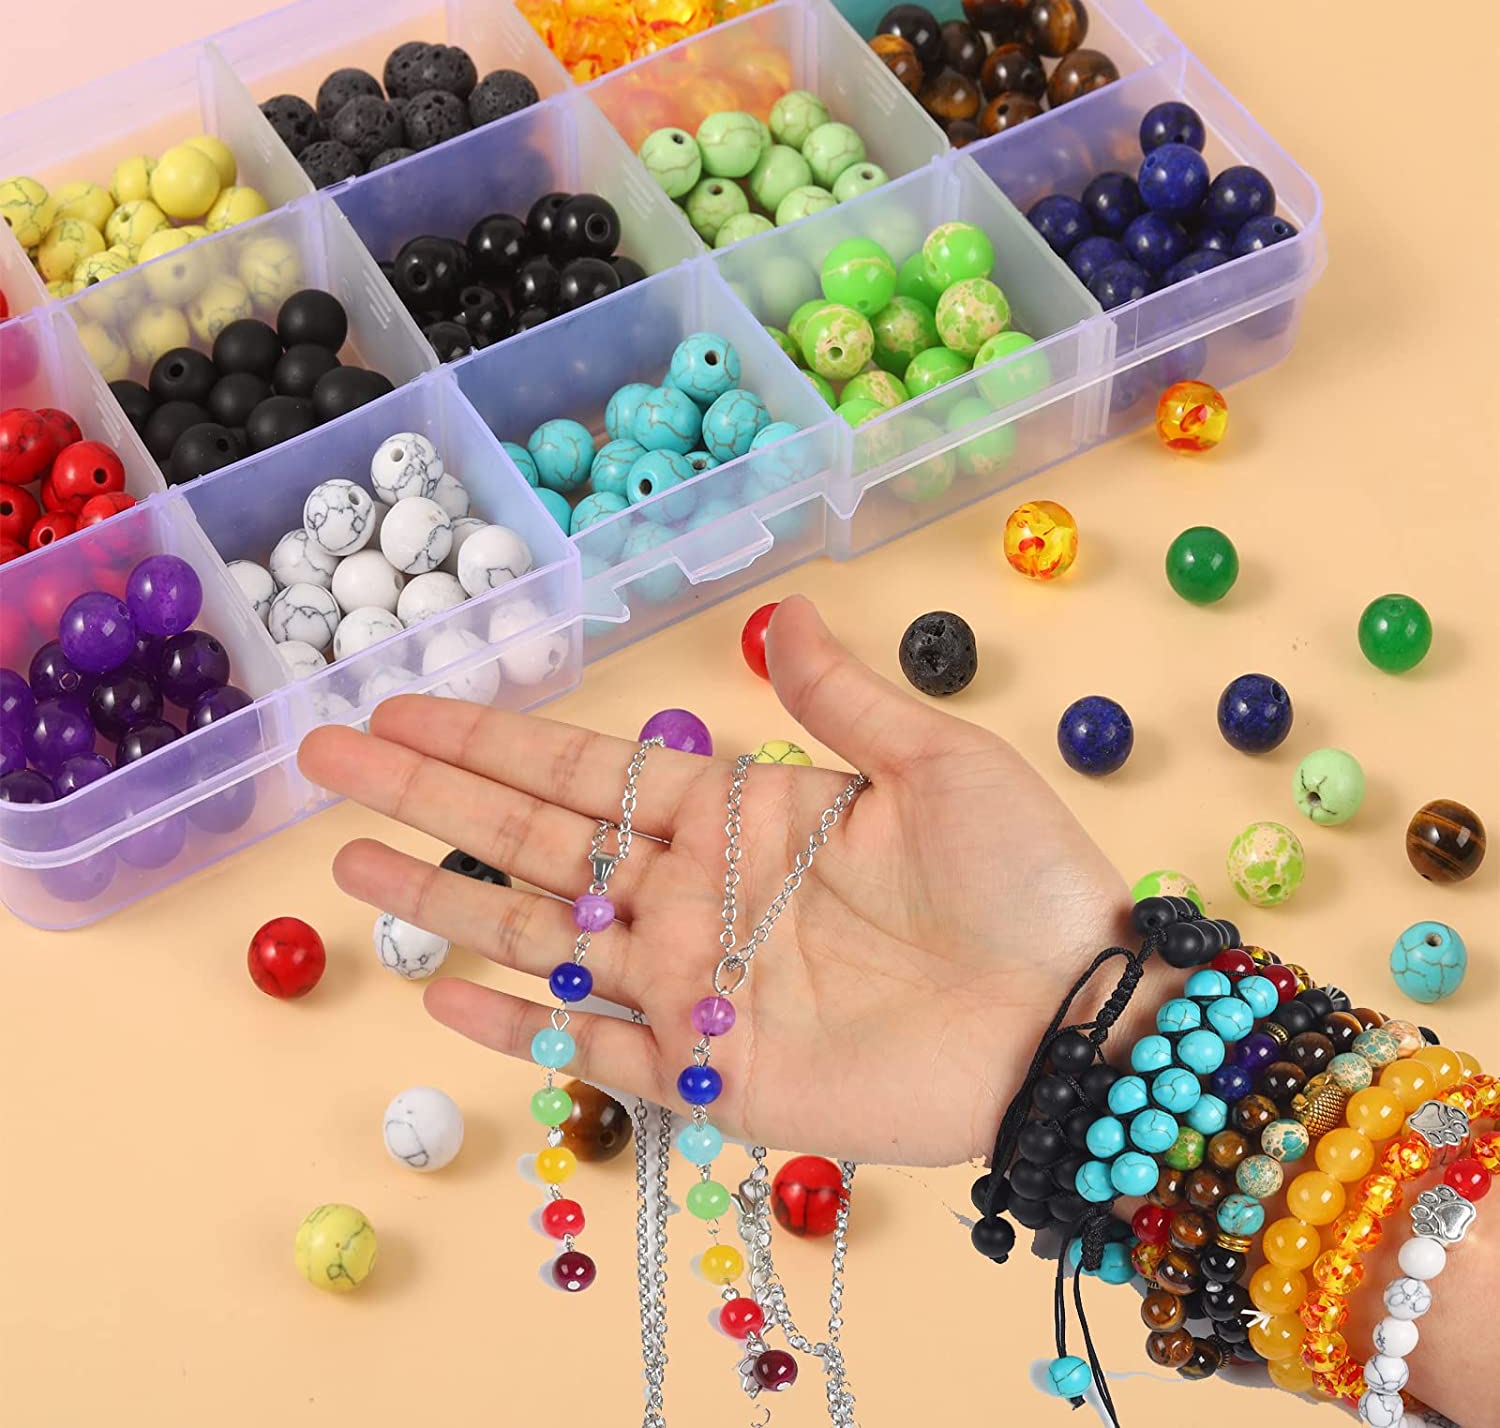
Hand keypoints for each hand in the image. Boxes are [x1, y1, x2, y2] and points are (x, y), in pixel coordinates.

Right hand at [298, 596, 1131, 1165]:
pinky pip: (597, 1056)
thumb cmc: (1018, 881)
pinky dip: (521, 1033)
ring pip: (541, 942)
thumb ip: (840, 697)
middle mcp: (695, 897)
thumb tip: (778, 612)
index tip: (404, 706)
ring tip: (352, 866)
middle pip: (533, 842)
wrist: (1075, 1022)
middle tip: (326, 763)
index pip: (584, 768)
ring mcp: (697, 991)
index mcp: (737, 814)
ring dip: (446, 906)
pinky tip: (447, 999)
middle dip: (429, 802)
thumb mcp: (934, 760)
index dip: (491, 739)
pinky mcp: (718, 1082)